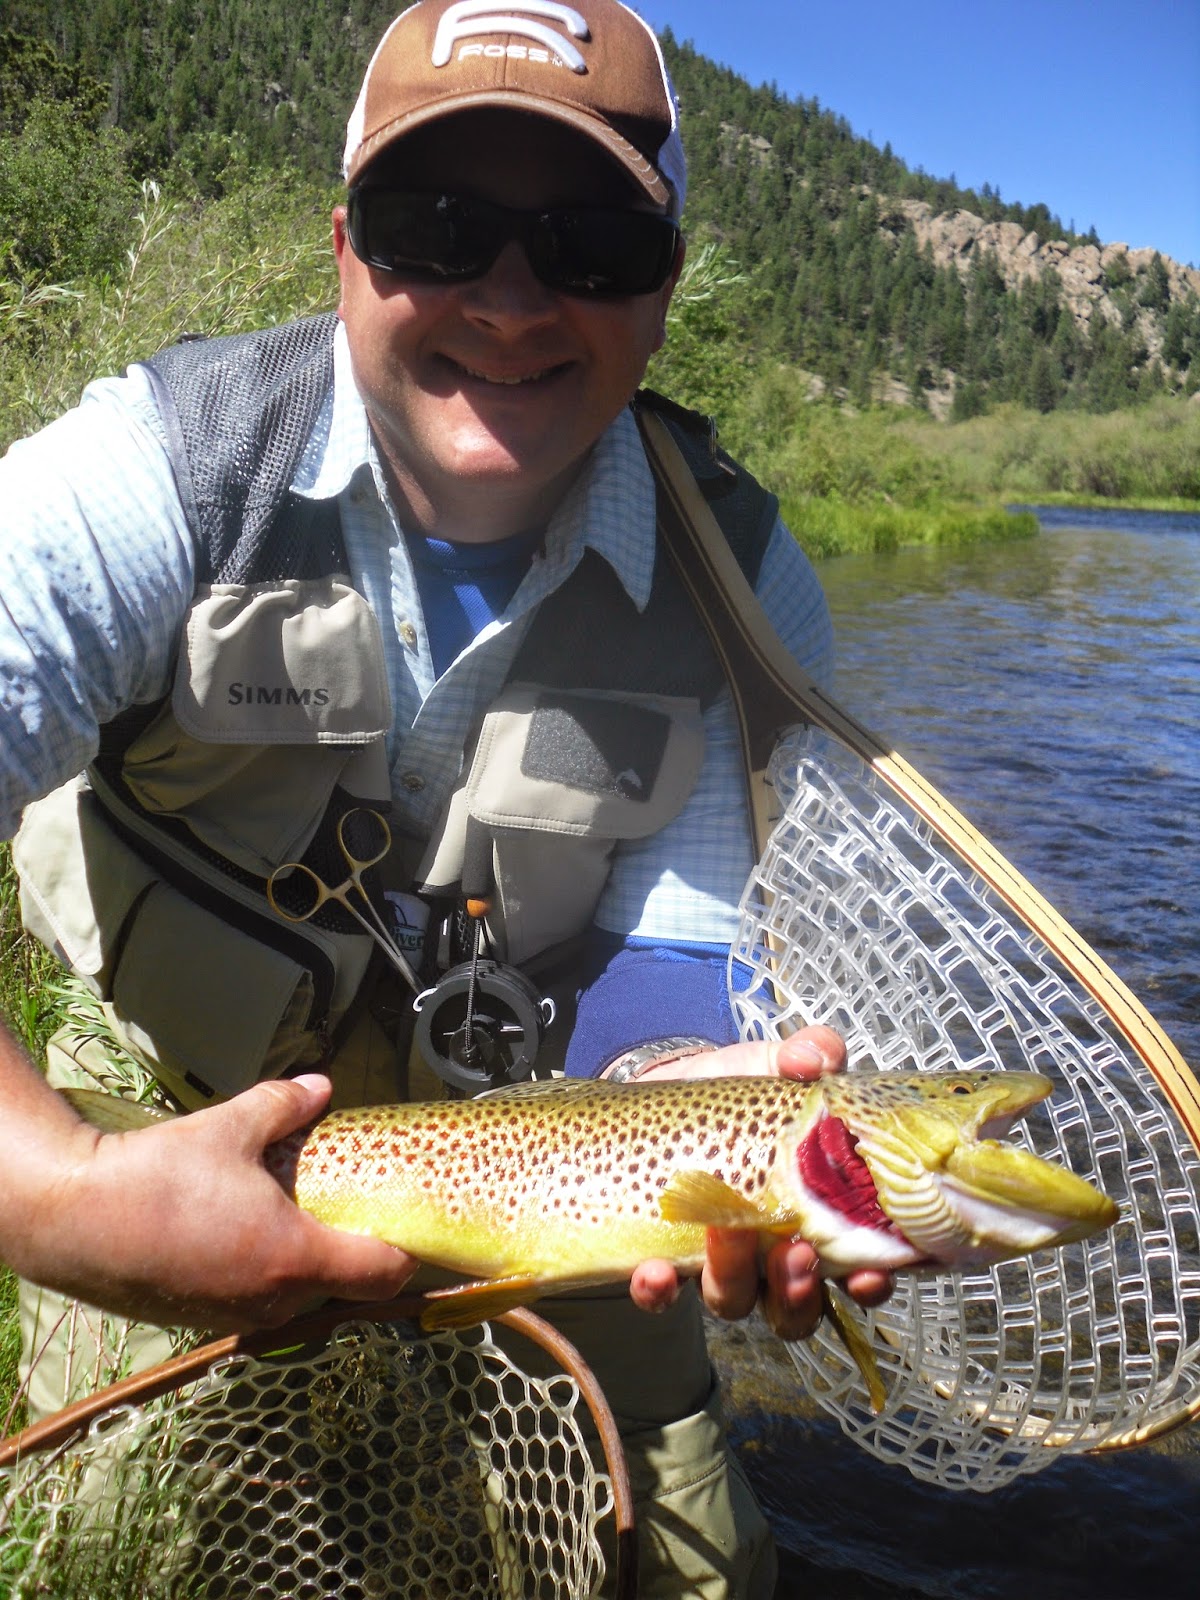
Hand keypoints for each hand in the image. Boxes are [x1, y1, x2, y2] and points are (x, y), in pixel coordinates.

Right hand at [12, 1073, 414, 1333]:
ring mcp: (233, 1317)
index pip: (382, 1274)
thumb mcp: (229, 1128)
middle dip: (352, 1253)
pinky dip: (261, 1274)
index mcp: (294, 1258)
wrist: (71, 1220)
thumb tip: (320, 1087)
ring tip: (292, 1215)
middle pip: (342, 1288)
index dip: (406, 1253)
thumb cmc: (157, 1177)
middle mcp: (272, 1301)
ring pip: (296, 1298)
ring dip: (303, 1264)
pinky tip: (242, 1233)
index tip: (412, 1228)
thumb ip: (284, 1106)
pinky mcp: (200, 1320)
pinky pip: (253, 1302)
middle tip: (352, 1209)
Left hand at [626, 1028, 892, 1337]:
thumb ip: (805, 1057)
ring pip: (735, 1300)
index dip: (870, 1282)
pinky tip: (653, 1273)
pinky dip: (658, 1291)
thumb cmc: (739, 1093)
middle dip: (799, 1291)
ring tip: (728, 1232)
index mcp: (816, 1220)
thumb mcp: (776, 1066)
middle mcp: (772, 1258)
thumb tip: (814, 1057)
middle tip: (796, 1255)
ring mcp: (717, 1265)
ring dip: (735, 1280)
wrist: (666, 1095)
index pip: (857, 1271)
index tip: (870, 1274)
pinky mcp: (663, 1260)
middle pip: (797, 1305)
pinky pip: (661, 1296)